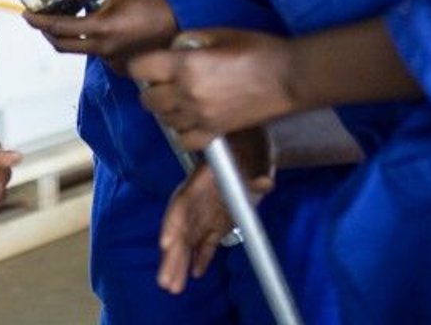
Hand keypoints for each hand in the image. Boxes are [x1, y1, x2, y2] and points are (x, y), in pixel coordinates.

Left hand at [24, 0, 175, 67]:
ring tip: (68, 20)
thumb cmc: (153, 3)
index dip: (38, 22)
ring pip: (79, 52)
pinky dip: (89, 44)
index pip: (58, 28)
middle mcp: (102, 49)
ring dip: (69, 38)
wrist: (182, 25)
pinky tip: (95, 29)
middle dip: (47, 33)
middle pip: (62, 46)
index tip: (26, 14)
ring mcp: (111, 61)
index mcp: (99, 28)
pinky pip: (97, 56)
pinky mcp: (121, 66)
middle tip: (40, 19)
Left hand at [128, 30, 296, 150]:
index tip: (150, 63)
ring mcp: (201, 116)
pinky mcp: (216, 132)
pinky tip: (192, 118)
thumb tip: (172, 50)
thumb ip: (187, 41)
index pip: (139, 69)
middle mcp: (187, 93)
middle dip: (151, 88)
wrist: (289, 77)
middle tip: (165, 80)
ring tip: (182, 98)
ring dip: (167, 109)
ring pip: (164, 120)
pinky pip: (185, 140)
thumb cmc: (257, 49)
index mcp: (185, 65)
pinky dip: (183, 131)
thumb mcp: (217, 33)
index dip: (142, 64)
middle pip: (147, 99)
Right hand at [154, 128, 275, 294]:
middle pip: (181, 229)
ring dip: (181, 262)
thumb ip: (257, 170)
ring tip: (174, 287)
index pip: (183, 203)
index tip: (166, 244)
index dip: (173, 223)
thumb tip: (263, 183)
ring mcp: (208, 210)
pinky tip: (197, 274)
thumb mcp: (254, 152)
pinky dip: (202, 257)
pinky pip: (207, 241)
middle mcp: (199, 199)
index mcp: (203, 181)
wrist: (250, 142)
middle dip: (172, 255)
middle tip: (167, 282)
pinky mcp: (219, 219)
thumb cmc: (248, 143)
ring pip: (190, 239)